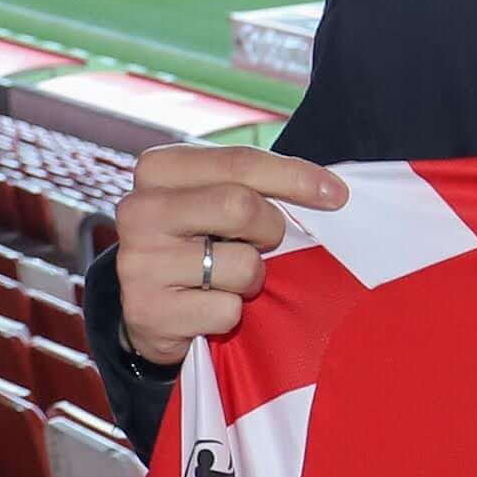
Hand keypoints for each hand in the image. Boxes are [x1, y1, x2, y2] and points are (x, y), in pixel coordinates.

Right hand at [113, 141, 349, 369]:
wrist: (144, 310)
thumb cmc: (195, 243)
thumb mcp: (211, 202)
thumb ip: (251, 186)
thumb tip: (329, 192)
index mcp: (158, 169)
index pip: (239, 162)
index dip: (294, 177)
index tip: (336, 195)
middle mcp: (140, 210)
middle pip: (240, 206)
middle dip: (270, 230)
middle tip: (265, 244)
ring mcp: (139, 262)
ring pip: (242, 265)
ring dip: (251, 279)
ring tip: (227, 280)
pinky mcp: (147, 311)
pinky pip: (227, 310)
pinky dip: (232, 314)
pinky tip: (207, 309)